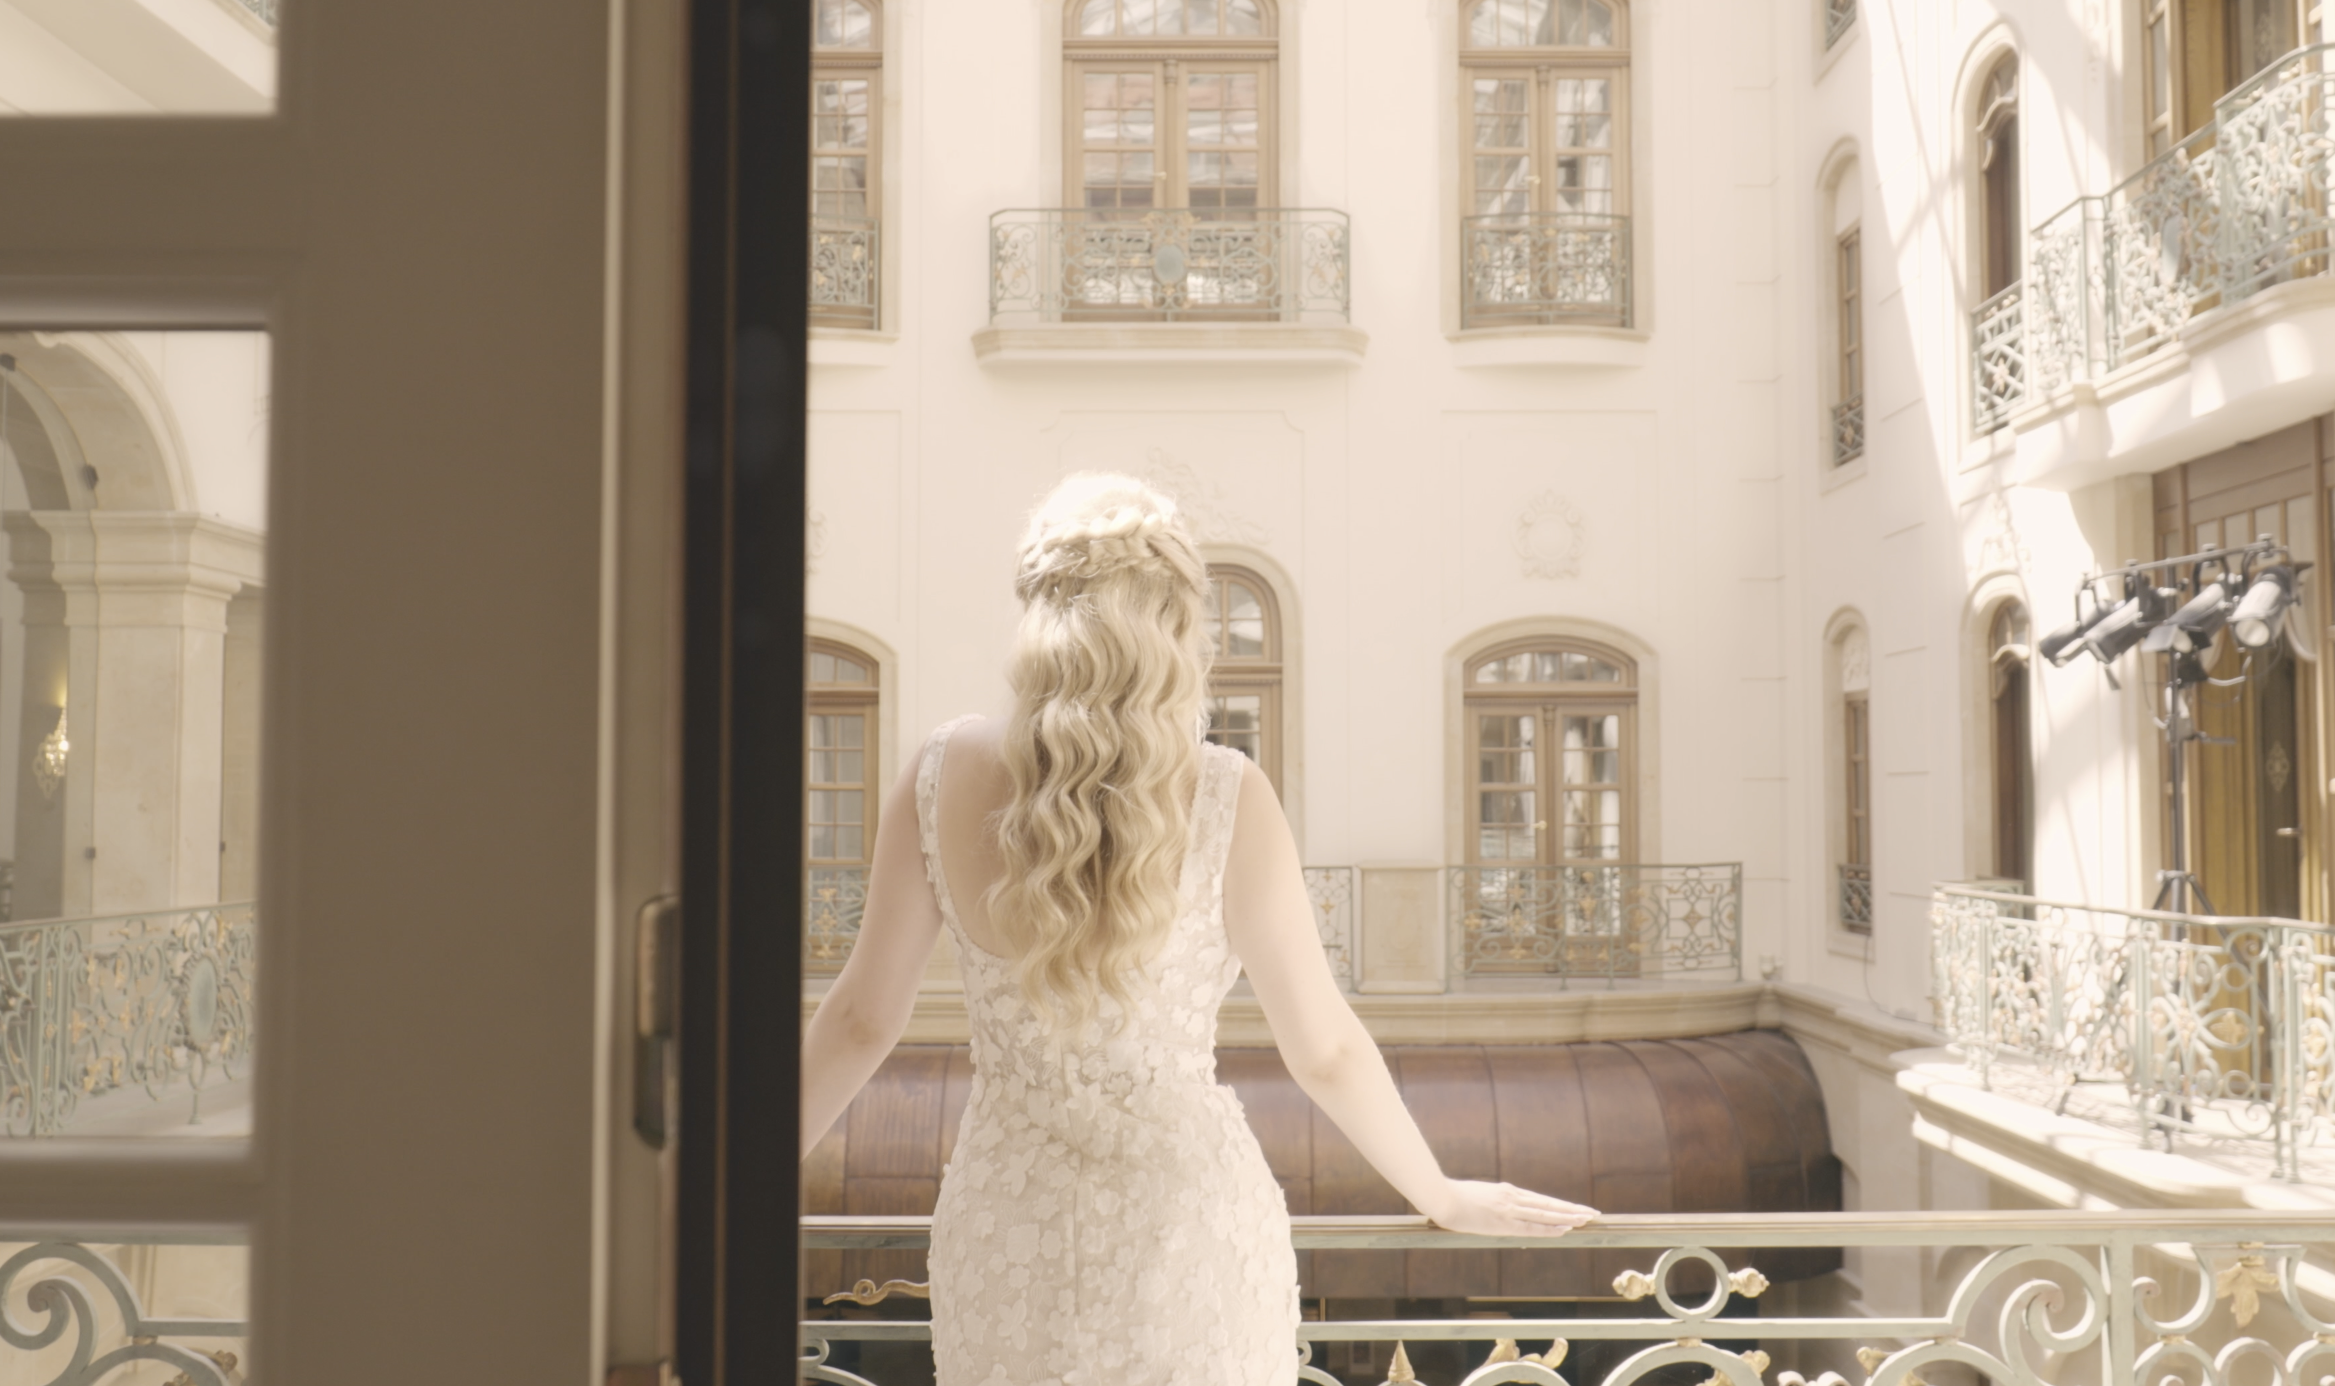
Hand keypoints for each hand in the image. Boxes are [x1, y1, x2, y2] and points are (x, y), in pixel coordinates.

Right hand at [1425, 1180, 1597, 1236]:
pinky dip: (1551, 1228)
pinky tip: (1565, 1229)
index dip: (1559, 1206)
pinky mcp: (1504, 1220)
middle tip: (1593, 1213)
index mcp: (1508, 1192)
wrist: (1441, 1197)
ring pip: (1546, 1213)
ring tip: (1587, 1219)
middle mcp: (1513, 1197)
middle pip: (1549, 1205)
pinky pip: (1533, 1226)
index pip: (1540, 1201)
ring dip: (1568, 1217)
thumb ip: (1490, 1203)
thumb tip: (1494, 1211)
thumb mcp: (1478, 1198)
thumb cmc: (1453, 1198)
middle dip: (1572, 1210)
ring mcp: (1510, 1208)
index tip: (1575, 1209)